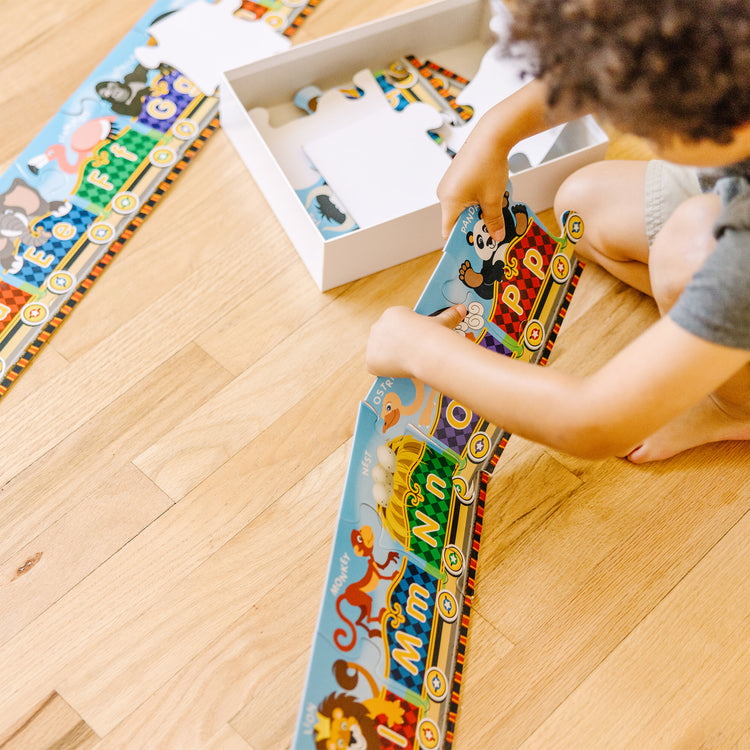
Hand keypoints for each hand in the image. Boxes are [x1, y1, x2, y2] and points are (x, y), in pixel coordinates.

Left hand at [366, 305, 466, 378]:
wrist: (425, 350)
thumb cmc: (433, 334)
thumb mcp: (441, 323)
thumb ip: (448, 315)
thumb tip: (461, 309)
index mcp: (392, 314)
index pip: (396, 325)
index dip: (406, 335)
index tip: (416, 343)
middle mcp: (378, 326)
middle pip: (385, 338)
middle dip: (396, 346)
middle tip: (411, 356)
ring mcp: (372, 344)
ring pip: (379, 353)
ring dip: (388, 359)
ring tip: (406, 366)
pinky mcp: (370, 361)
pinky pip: (375, 368)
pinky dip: (384, 372)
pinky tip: (396, 374)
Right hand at [437, 125, 509, 242]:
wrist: (491, 134)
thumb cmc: (489, 165)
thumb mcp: (494, 199)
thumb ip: (493, 221)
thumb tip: (496, 237)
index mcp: (449, 202)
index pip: (449, 231)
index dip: (461, 242)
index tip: (474, 249)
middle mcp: (444, 193)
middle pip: (457, 220)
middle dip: (474, 227)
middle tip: (491, 232)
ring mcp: (449, 183)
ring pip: (462, 207)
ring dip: (477, 212)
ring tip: (494, 211)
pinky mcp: (456, 175)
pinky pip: (464, 195)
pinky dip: (476, 200)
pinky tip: (491, 196)